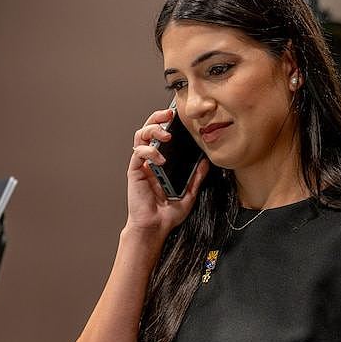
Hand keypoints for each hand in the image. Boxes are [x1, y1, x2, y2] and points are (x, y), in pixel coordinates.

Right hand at [125, 108, 209, 239]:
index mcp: (162, 162)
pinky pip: (138, 153)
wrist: (155, 227)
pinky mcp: (135, 171)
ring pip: (140, 137)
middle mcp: (150, 160)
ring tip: (164, 134)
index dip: (167, 123)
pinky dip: (149, 151)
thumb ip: (196, 177)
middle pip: (148, 130)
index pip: (162, 136)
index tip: (178, 116)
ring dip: (151, 130)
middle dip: (156, 118)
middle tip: (168, 114)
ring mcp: (141, 165)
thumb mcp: (189, 193)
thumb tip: (206, 162)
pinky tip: (159, 158)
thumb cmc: (167, 213)